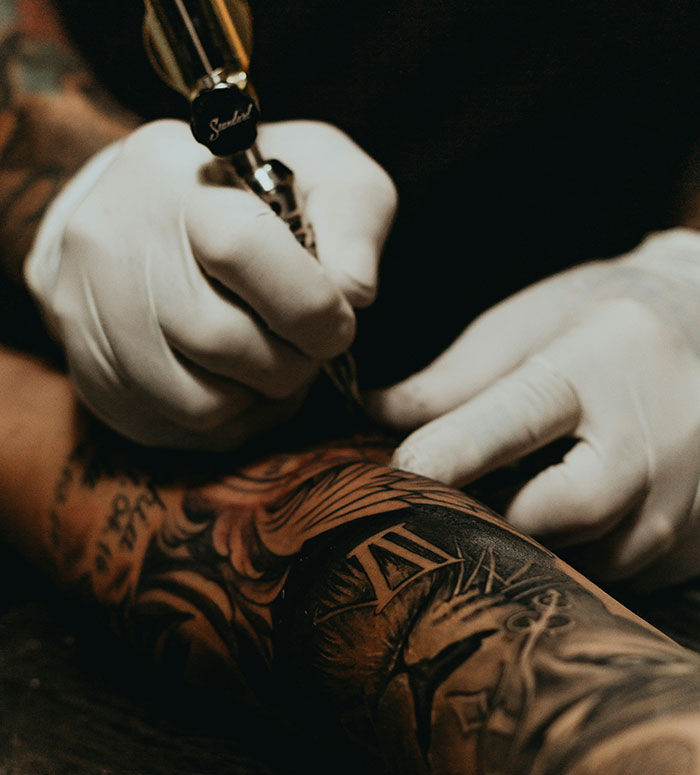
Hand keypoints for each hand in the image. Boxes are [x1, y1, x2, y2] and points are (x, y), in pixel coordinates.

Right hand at [25, 119, 396, 448]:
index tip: (336, 322)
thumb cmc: (251, 194)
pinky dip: (228, 417)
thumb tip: (351, 294)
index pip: (241, 249)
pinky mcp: (94, 372)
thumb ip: (353, 222)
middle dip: (291, 361)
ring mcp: (94, 314)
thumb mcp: (321, 172)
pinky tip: (236, 379)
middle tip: (306, 347)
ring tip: (270, 359)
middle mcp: (117, 244)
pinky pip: (176, 427)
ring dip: (260, 394)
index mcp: (177, 178)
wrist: (145, 213)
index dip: (309, 305)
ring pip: (201, 401)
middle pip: (221, 340)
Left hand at [366, 228, 699, 584]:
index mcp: (601, 359)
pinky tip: (582, 507)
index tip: (402, 472)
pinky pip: (631, 570)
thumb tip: (377, 416)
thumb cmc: (598, 318)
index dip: (454, 452)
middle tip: (481, 493)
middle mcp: (659, 429)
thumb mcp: (525, 325)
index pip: (517, 417)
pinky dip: (591, 550)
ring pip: (599, 553)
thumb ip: (451, 378)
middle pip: (566, 509)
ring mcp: (695, 485)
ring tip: (539, 490)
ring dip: (549, 537)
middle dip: (508, 512)